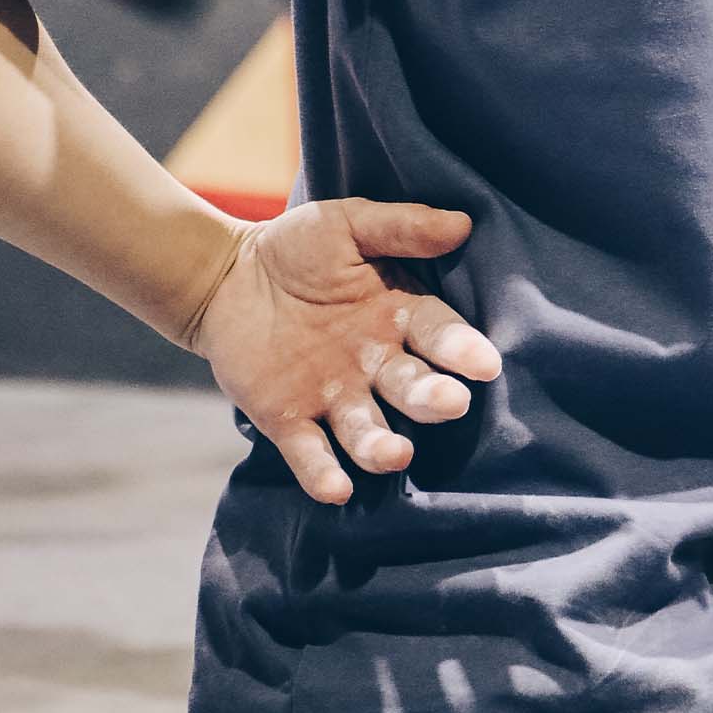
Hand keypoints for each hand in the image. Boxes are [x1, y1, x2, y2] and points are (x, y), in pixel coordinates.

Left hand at [185, 196, 499, 504]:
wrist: (227, 275)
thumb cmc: (298, 248)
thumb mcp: (348, 224)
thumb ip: (402, 227)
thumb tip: (463, 224)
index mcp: (397, 317)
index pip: (437, 335)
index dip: (461, 350)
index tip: (485, 363)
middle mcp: (375, 366)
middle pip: (411, 388)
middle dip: (431, 398)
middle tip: (451, 403)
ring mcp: (334, 398)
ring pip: (366, 431)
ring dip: (382, 447)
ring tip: (396, 454)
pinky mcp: (290, 422)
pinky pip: (310, 453)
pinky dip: (323, 473)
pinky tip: (335, 489)